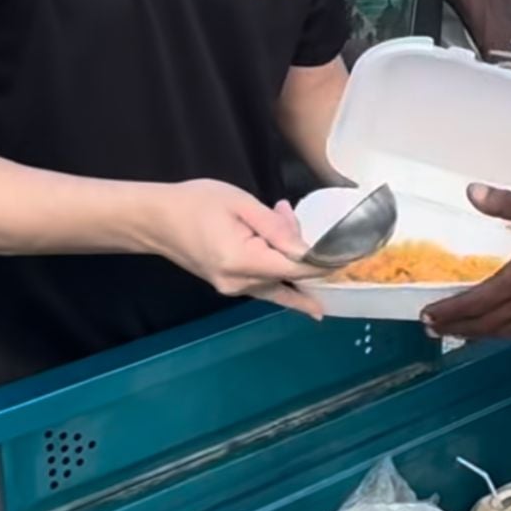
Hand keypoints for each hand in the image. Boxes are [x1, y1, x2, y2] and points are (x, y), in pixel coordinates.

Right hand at [158, 181, 329, 318]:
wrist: (155, 219)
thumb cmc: (194, 202)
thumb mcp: (239, 203)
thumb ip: (276, 227)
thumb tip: (310, 248)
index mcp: (243, 261)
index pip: (298, 267)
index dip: (327, 259)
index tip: (356, 250)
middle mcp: (241, 283)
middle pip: (290, 272)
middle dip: (301, 245)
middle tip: (282, 210)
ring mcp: (234, 290)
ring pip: (280, 279)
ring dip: (289, 256)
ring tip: (277, 218)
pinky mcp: (231, 288)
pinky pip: (268, 290)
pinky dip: (290, 291)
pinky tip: (313, 308)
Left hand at [422, 185, 510, 340]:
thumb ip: (507, 203)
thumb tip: (473, 192)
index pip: (475, 303)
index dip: (450, 312)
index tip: (427, 316)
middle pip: (487, 324)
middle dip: (457, 328)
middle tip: (432, 329)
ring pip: (507, 331)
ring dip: (479, 335)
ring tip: (459, 334)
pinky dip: (506, 333)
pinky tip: (502, 329)